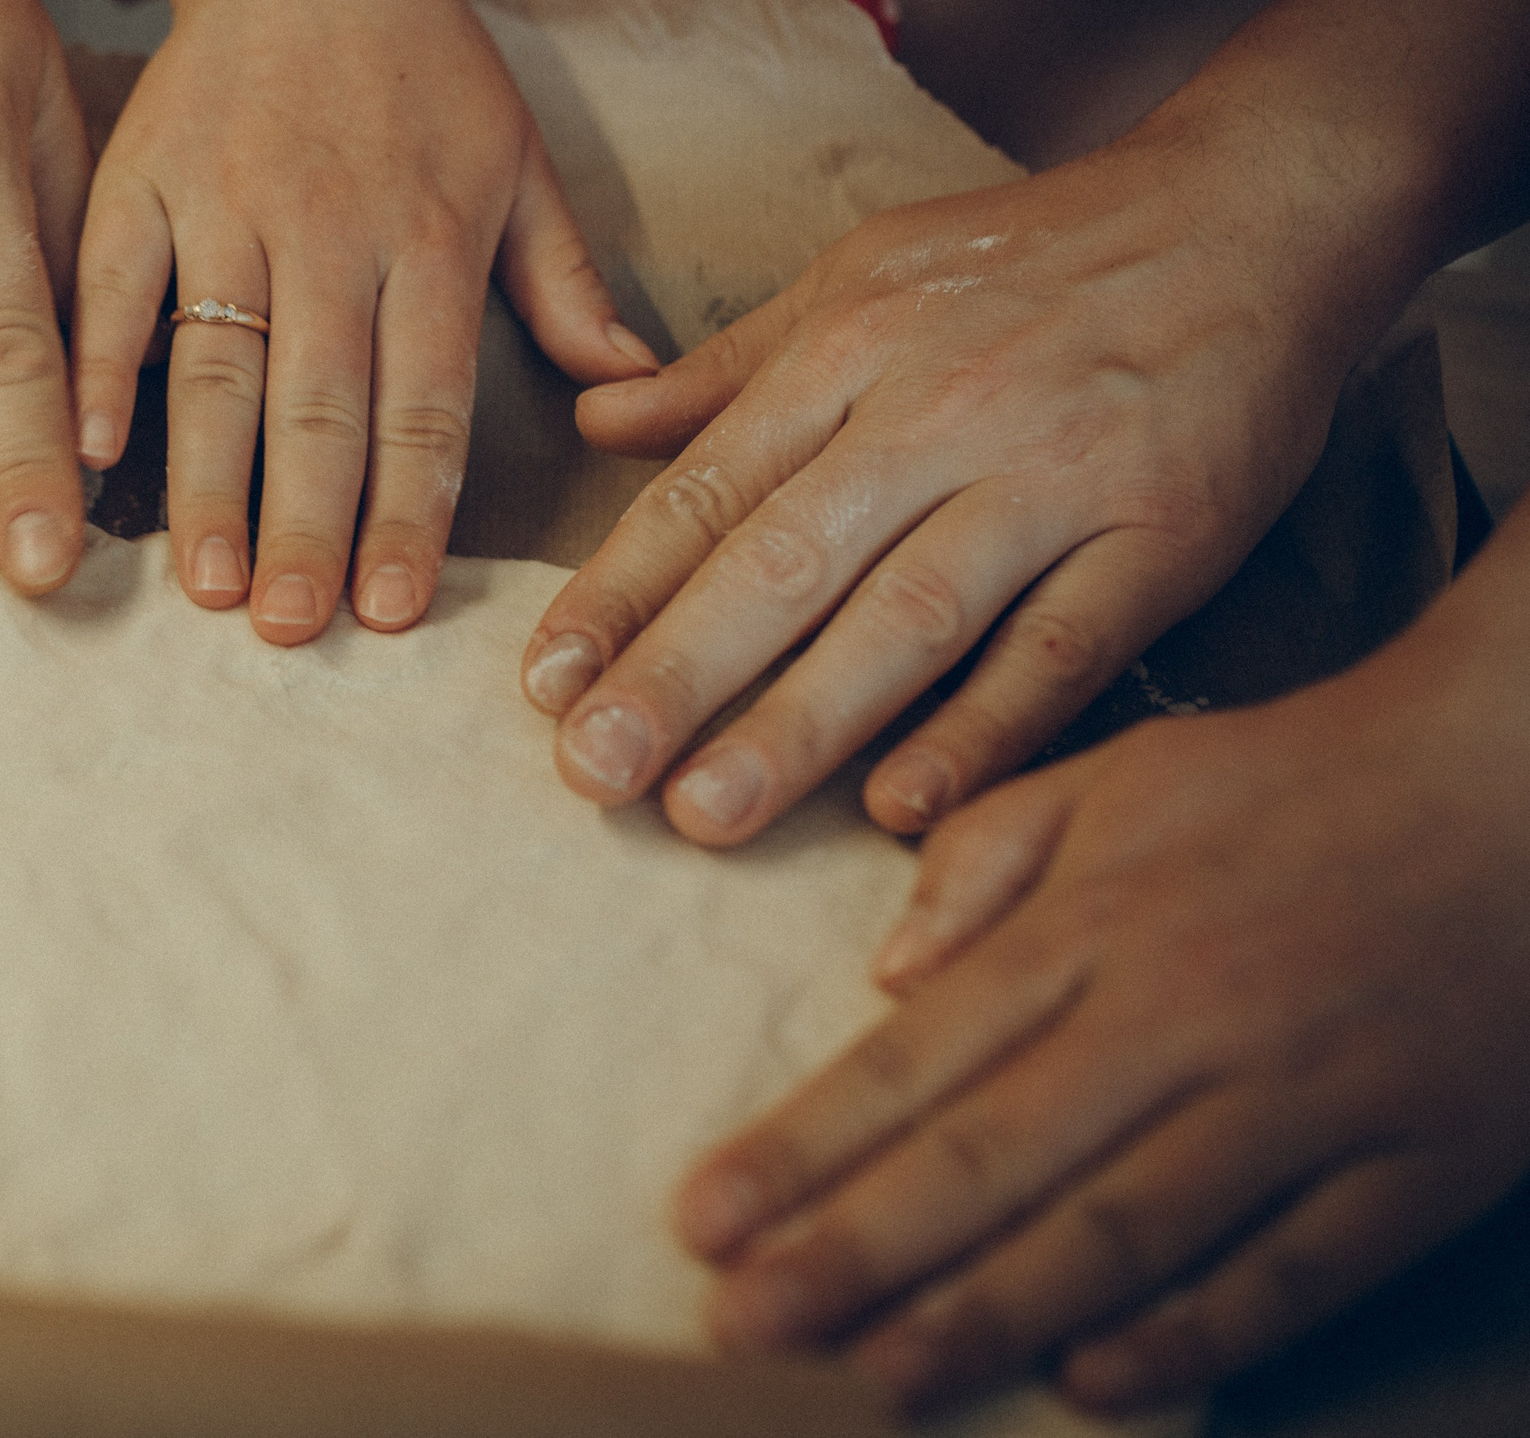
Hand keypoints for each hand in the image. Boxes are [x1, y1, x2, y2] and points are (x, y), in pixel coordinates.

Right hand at [55, 0, 651, 646]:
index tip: (388, 610)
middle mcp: (332, 229)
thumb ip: (569, 284)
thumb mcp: (523, 161)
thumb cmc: (427, 69)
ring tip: (203, 583)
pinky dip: (99, 365)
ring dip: (207, 480)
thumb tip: (634, 391)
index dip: (407, 511)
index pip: (424, 401)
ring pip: (217, 363)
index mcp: (433, 237)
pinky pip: (114, 285)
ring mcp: (228, 204)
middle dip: (307, 526)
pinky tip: (88, 451)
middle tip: (290, 630)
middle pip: (320, 403)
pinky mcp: (141, 179)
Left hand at [518, 125, 1367, 841]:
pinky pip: (1058, 647)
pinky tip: (901, 807)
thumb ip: (731, 367)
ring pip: (905, 615)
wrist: (1257, 208)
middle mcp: (936, 413)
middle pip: (785, 560)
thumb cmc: (1038, 256)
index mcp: (849, 350)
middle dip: (677, 673)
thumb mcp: (863, 275)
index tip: (542, 685)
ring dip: (800, 722)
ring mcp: (1051, 477)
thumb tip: (596, 422)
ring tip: (705, 814)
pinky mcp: (1160, 536)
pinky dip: (980, 727)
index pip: (708, 488)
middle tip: (588, 773)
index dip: (620, 592)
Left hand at [669, 544, 1529, 1414]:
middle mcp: (1178, 1016)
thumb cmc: (1300, 778)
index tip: (704, 1214)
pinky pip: (1287, 1268)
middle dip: (854, 1251)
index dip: (802, 1147)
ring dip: (987, 1312)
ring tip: (874, 1374)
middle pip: (992, 1157)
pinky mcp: (1409, 1163)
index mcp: (1095, 922)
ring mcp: (1298, 1098)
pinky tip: (1088, 1381)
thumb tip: (884, 971)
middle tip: (742, 1323)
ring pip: (1119, 1228)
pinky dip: (1191, 1332)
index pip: (916, 1057)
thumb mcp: (1119, 775)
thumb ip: (986, 859)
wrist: (1518, 782)